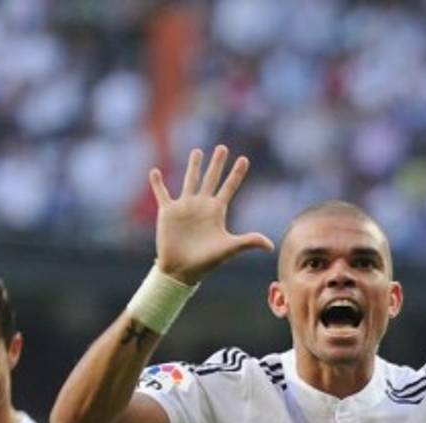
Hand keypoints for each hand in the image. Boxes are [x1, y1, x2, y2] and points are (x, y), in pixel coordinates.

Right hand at [150, 145, 273, 284]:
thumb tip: (271, 245)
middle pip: (211, 179)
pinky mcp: (168, 212)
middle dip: (217, 163)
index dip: (236, 174)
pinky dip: (157, 183)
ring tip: (197, 151)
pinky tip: (154, 171)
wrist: (182, 270)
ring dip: (193, 166)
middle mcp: (201, 205)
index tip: (244, 159)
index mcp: (217, 211)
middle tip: (222, 148)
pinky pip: (162, 193)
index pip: (229, 187)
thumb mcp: (229, 248)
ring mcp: (184, 207)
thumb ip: (248, 241)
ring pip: (190, 180)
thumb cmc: (206, 261)